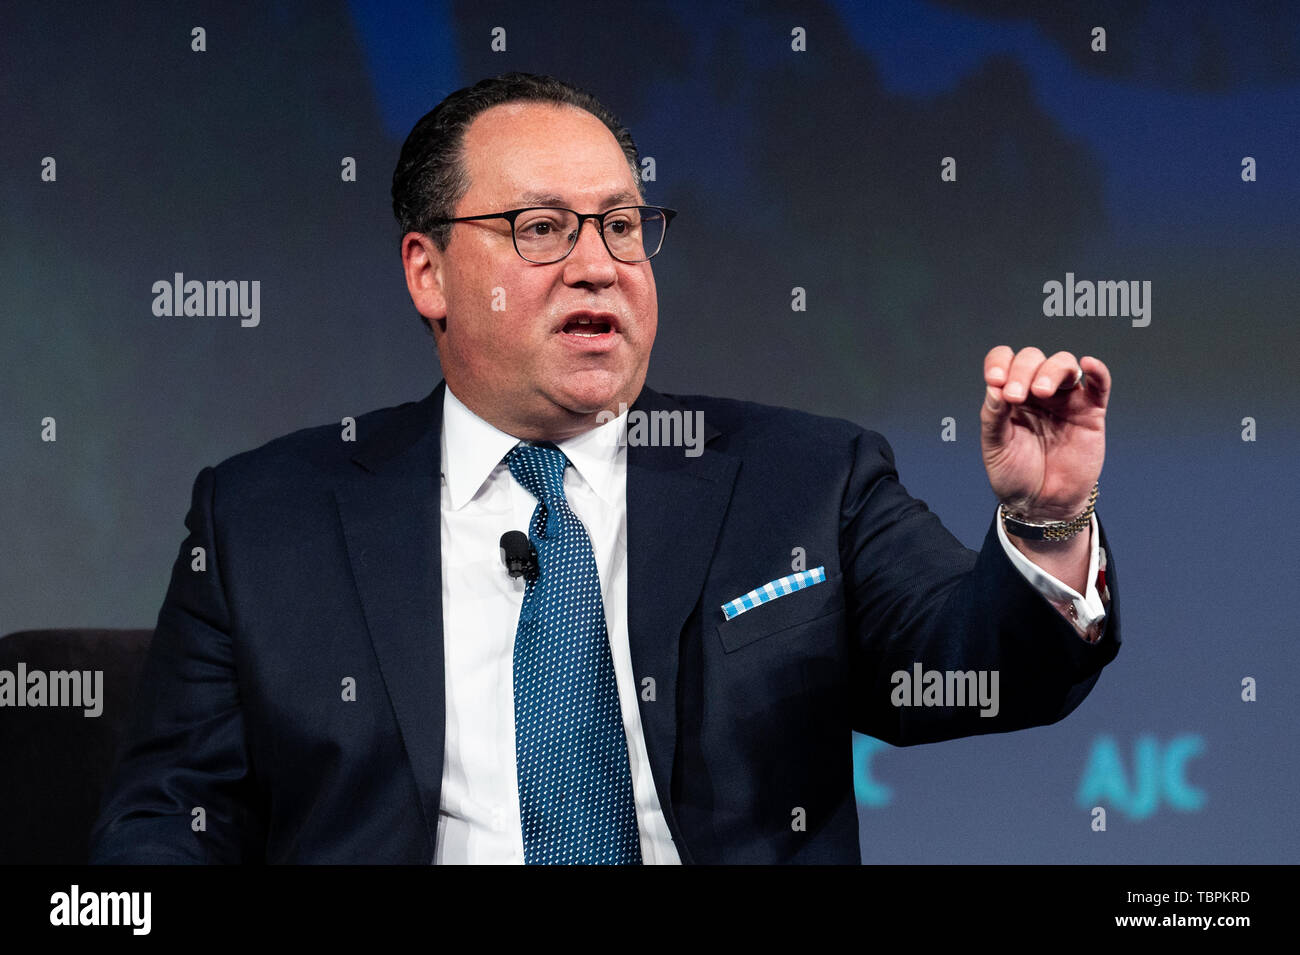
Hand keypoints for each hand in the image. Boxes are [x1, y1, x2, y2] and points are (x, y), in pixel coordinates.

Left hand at [980, 347, 1109, 521]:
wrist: (1043, 505)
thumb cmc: (1016, 476)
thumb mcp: (995, 448)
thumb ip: (994, 417)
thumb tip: (993, 388)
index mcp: (1010, 396)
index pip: (1004, 363)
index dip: (999, 363)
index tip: (994, 380)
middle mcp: (1037, 393)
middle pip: (1033, 359)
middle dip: (1022, 371)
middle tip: (1015, 396)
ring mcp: (1065, 400)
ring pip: (1063, 365)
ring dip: (1051, 371)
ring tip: (1040, 391)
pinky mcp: (1091, 413)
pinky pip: (1099, 385)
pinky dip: (1097, 371)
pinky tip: (1087, 364)